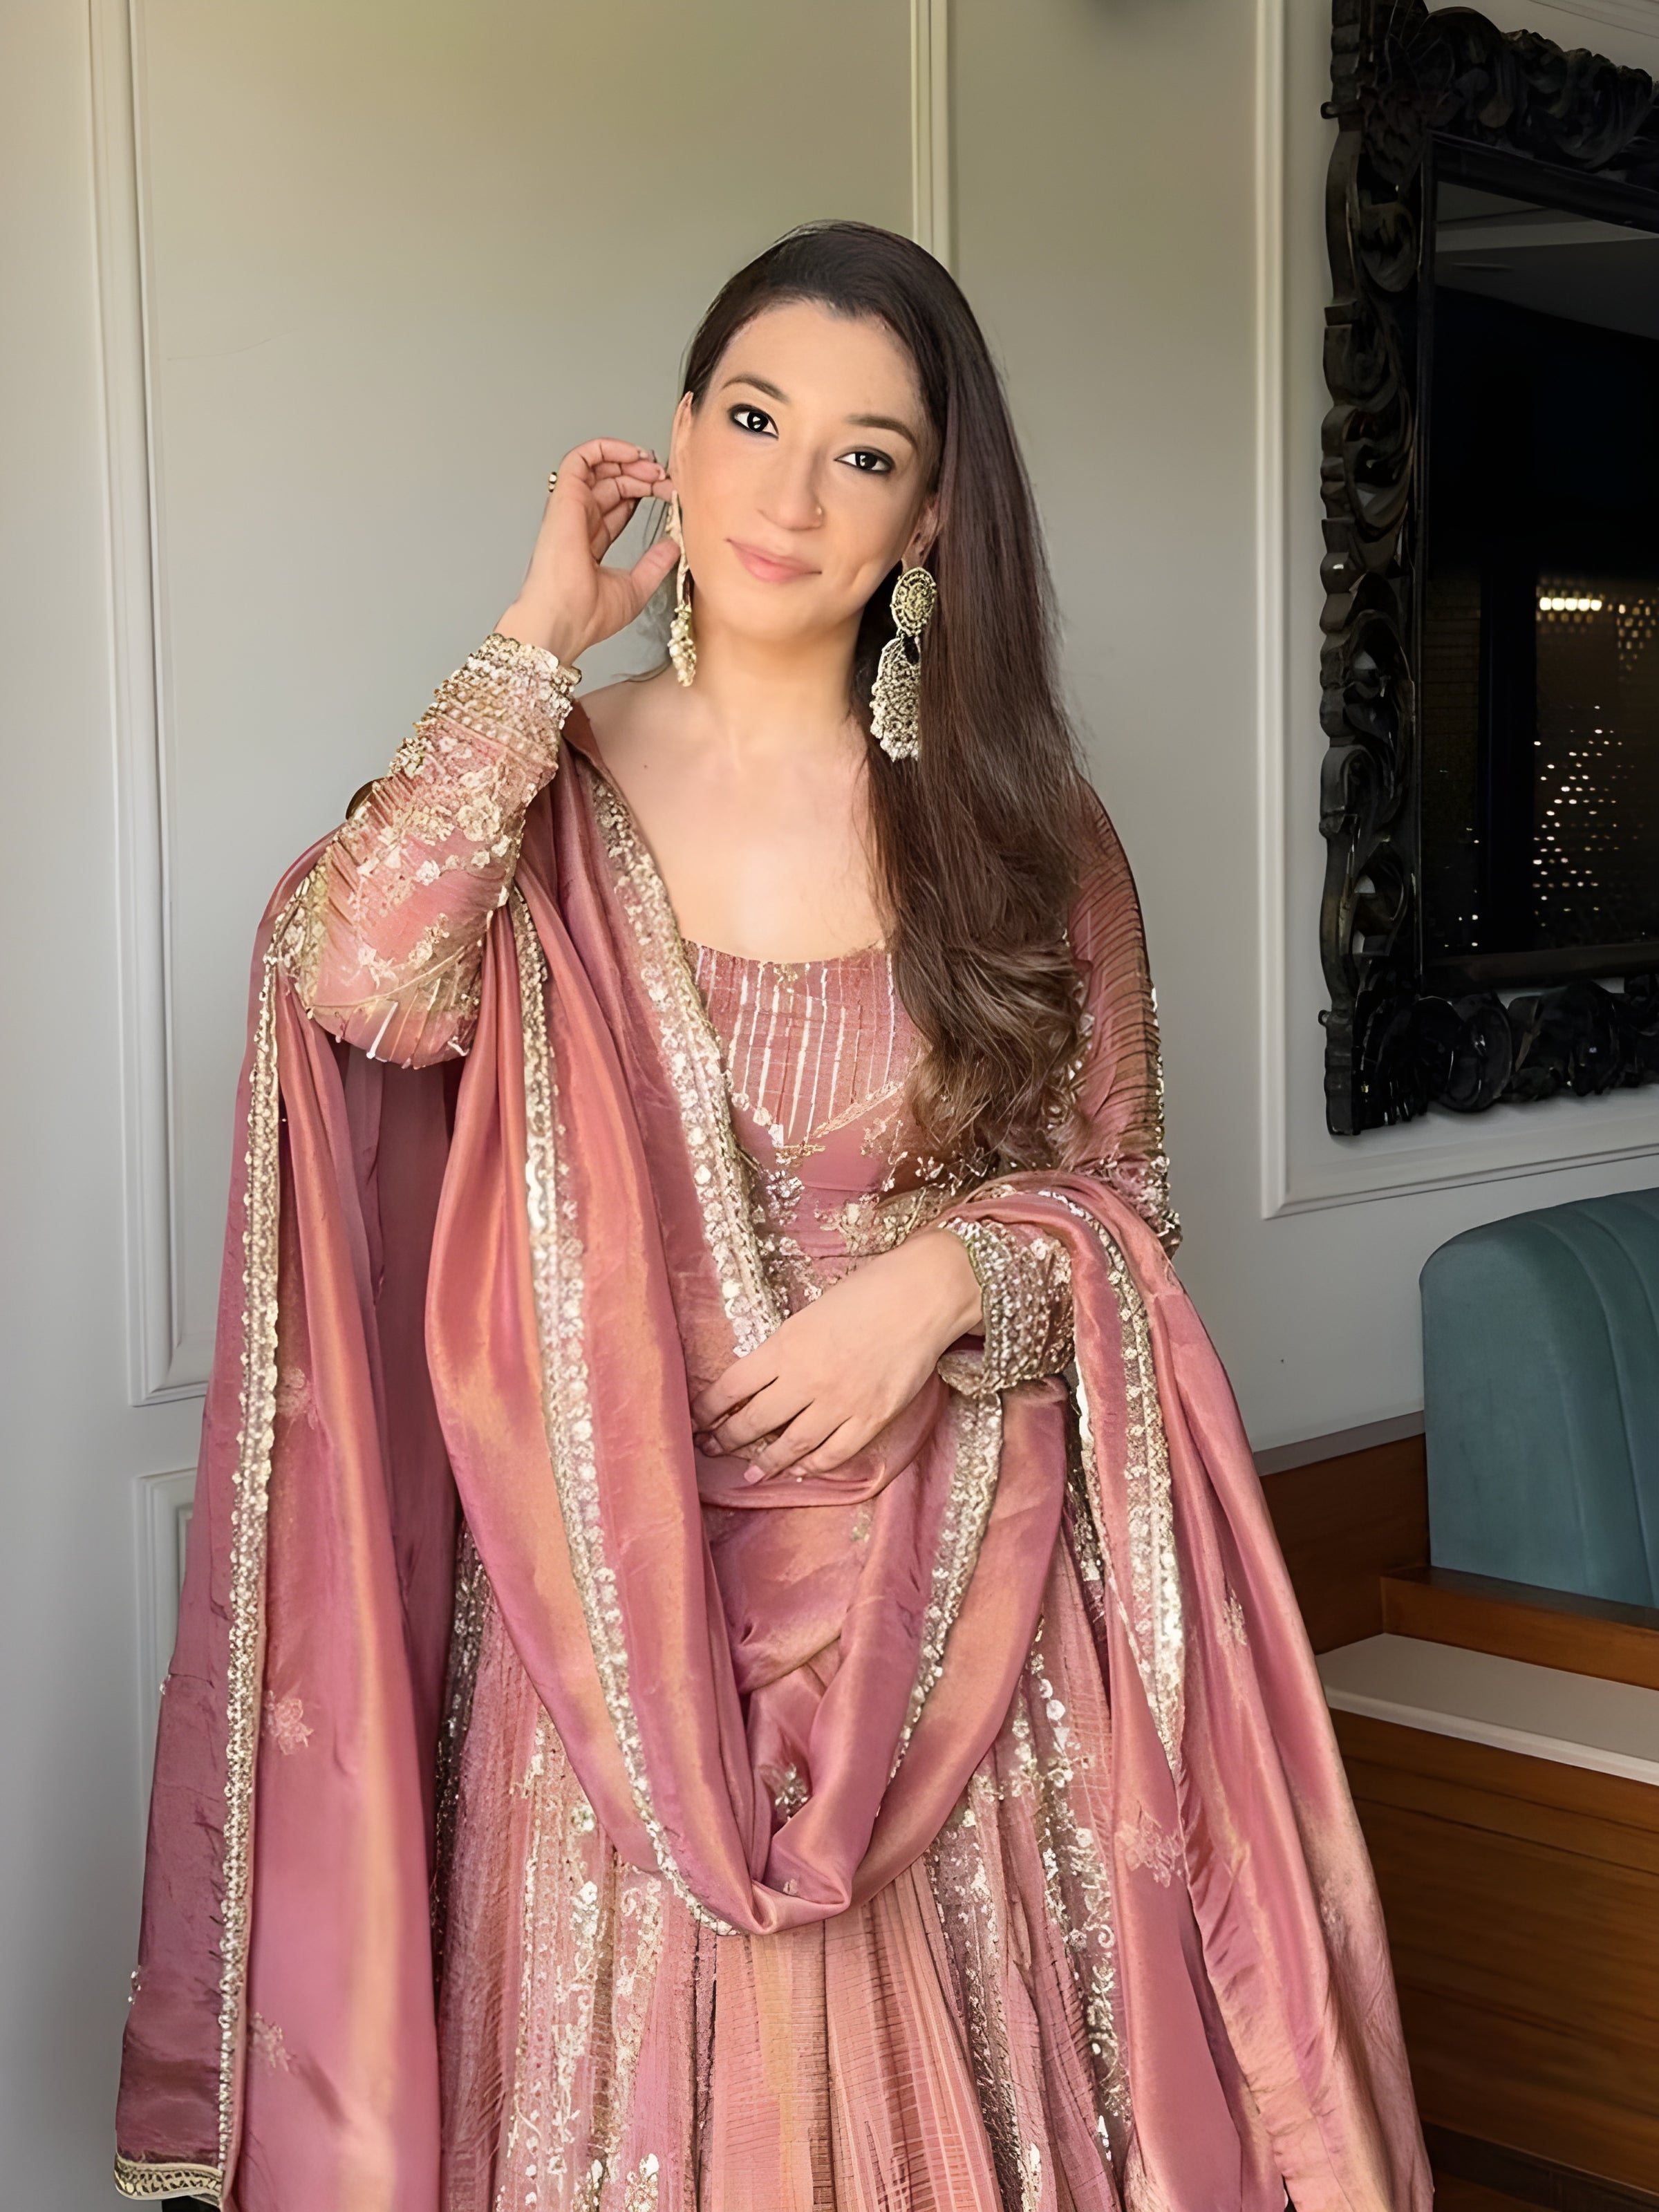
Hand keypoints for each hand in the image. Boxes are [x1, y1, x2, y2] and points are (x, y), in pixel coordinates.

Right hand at [496, 438, 679, 665]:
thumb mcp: (636, 588)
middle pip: (613, 484)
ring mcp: (571, 508)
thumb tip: (674, 547)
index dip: (645, 492)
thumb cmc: (586, 615)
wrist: (564, 619)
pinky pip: (580, 459)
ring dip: (628, 460)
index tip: (669, 493)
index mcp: (592, 542)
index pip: (620, 505)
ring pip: (598, 468)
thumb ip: (654, 564)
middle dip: (643, 476)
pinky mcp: (565, 497)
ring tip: (653, 466)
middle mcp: (579, 522)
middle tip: (667, 480)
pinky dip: (605, 448)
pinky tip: (631, 453)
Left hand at [690, 1228, 982, 1480]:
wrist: (922, 1296)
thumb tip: (762, 1379)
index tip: (696, 1419)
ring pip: (792, 1445)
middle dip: (728, 1438)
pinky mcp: (871, 1418)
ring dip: (766, 1462)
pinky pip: (834, 1453)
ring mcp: (840, 1403)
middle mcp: (806, 1379)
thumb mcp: (809, 1313)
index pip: (732, 1386)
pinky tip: (800, 1470)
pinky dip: (813, 1466)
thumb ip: (785, 1348)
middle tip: (712, 1448)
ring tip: (750, 1472)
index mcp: (785, 1346)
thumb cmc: (867, 1292)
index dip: (708, 1408)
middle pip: (755, 1420)